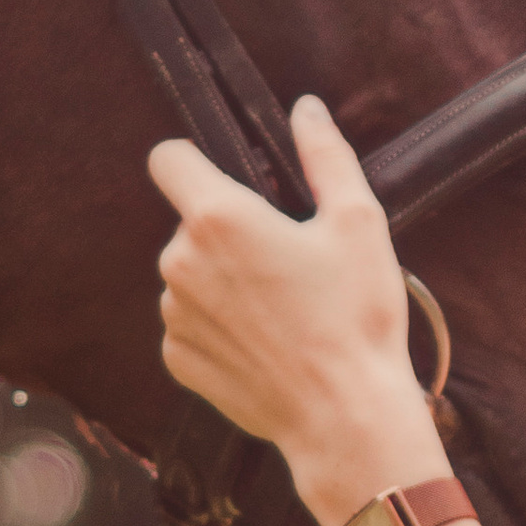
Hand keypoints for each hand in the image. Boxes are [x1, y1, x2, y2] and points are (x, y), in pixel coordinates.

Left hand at [151, 97, 434, 525]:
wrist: (345, 416)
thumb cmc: (356, 317)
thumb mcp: (358, 223)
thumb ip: (325, 156)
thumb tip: (306, 109)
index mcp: (219, 218)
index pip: (168, 158)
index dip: (193, 159)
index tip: (226, 177)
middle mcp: (181, 263)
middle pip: (190, 223)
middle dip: (229, 232)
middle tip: (290, 262)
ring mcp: (174, 315)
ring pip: (190, 274)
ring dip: (223, 281)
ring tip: (283, 309)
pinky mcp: (177, 359)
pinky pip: (190, 323)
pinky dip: (219, 326)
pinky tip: (266, 343)